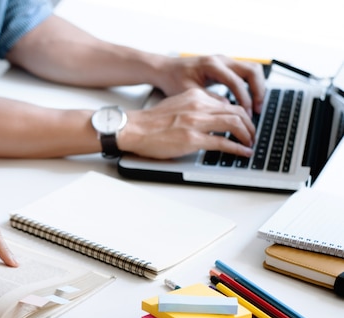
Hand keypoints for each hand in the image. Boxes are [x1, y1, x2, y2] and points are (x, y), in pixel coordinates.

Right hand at [119, 88, 254, 158]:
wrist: (134, 129)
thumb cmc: (151, 122)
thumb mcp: (177, 105)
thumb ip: (196, 107)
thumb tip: (212, 117)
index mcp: (195, 97)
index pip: (227, 102)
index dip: (240, 114)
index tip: (244, 123)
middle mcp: (199, 106)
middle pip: (236, 111)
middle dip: (249, 124)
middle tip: (252, 134)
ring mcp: (197, 123)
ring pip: (235, 124)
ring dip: (247, 135)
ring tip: (250, 144)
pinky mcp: (193, 139)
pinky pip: (223, 143)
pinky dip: (238, 148)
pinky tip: (243, 152)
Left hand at [156, 54, 265, 116]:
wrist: (165, 69)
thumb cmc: (173, 80)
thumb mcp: (187, 92)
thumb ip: (207, 100)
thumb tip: (227, 109)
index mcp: (211, 65)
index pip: (236, 81)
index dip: (244, 99)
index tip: (247, 114)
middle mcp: (221, 60)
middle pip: (252, 70)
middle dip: (258, 91)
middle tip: (258, 110)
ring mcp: (225, 61)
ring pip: (252, 70)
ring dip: (257, 87)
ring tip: (257, 107)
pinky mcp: (225, 66)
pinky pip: (245, 73)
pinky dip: (250, 85)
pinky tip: (248, 101)